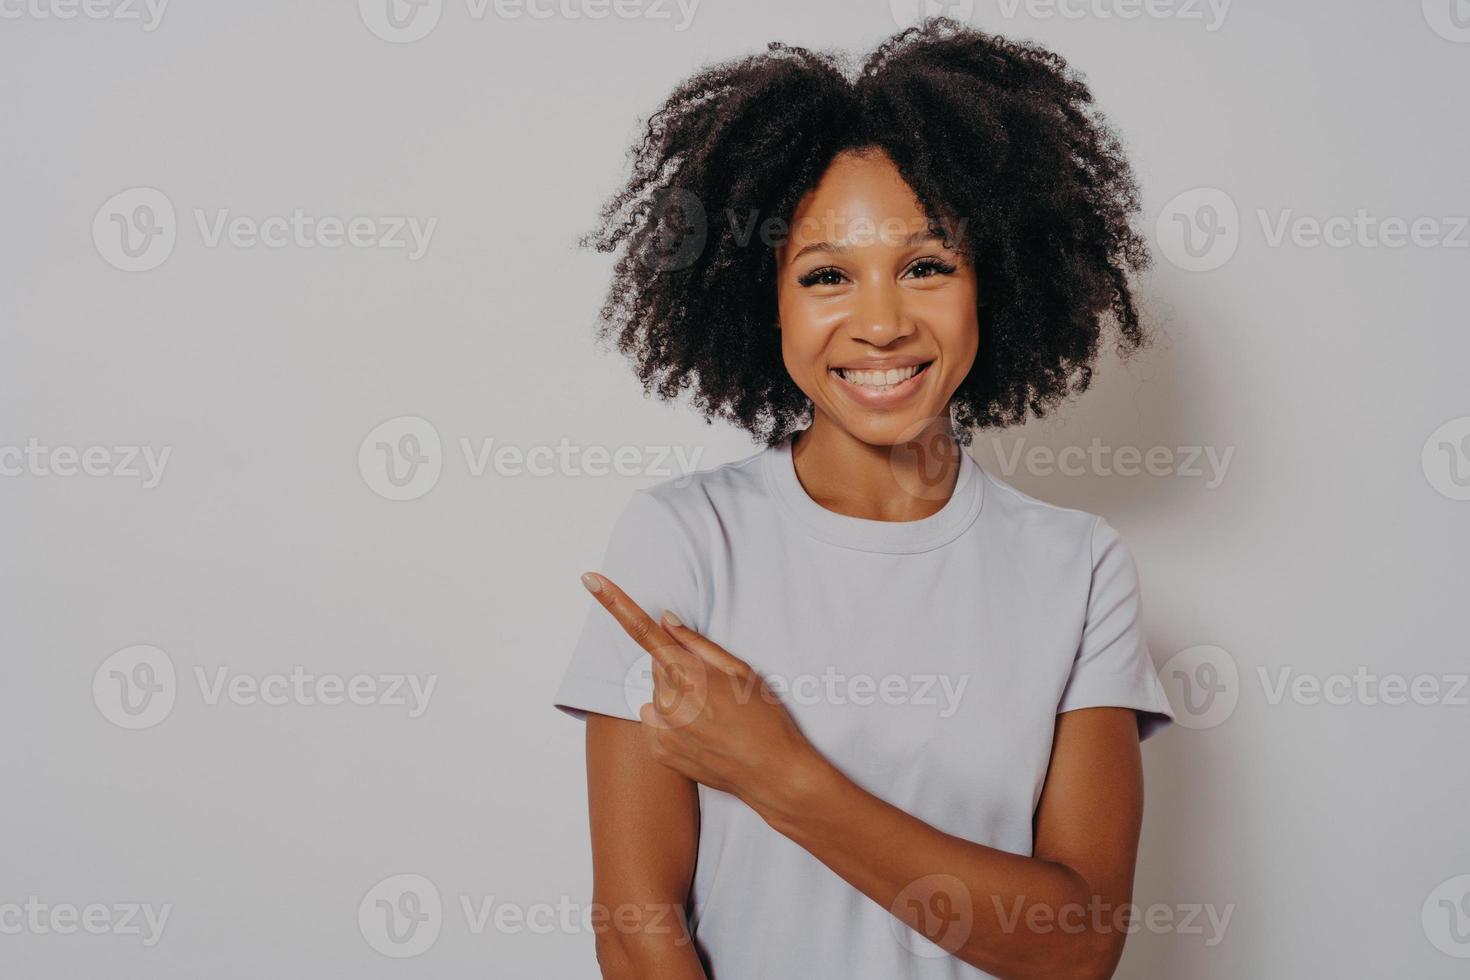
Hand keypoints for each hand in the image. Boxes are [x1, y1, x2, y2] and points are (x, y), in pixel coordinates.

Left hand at [580, 571, 824, 813]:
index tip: (589, 579)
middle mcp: (668, 701)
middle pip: (658, 667)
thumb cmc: (764, 717)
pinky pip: (654, 722)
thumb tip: (665, 619)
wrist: (772, 774)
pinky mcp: (658, 750)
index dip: (614, 603)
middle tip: (715, 691)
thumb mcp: (740, 670)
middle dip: (679, 669)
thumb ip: (697, 644)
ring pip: (656, 696)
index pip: (644, 631)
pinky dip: (671, 723)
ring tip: (712, 717)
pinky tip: (700, 734)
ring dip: (676, 698)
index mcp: (690, 675)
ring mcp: (661, 729)